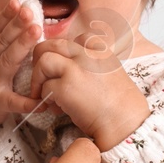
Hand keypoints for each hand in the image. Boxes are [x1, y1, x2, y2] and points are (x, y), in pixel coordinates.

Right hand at [0, 0, 44, 158]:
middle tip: (30, 13)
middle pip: (2, 42)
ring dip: (22, 46)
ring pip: (7, 62)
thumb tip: (11, 22)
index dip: (5, 17)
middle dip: (17, 26)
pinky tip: (41, 99)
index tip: (18, 4)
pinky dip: (27, 101)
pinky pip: (13, 102)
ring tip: (37, 32)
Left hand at [30, 35, 150, 151]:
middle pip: (53, 44)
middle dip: (41, 58)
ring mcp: (75, 69)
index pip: (77, 38)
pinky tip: (56, 109)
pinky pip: (45, 87)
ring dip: (38, 78)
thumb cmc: (119, 106)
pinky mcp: (65, 87)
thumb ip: (91, 67)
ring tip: (44, 94)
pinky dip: (45, 98)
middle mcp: (87, 55)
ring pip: (44, 60)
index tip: (64, 67)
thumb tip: (68, 72)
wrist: (125, 124)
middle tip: (41, 76)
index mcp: (101, 51)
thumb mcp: (110, 75)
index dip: (65, 52)